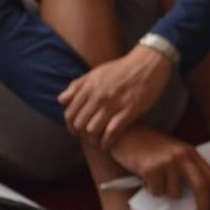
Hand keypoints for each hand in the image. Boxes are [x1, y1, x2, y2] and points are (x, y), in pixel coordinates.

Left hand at [59, 45, 173, 149]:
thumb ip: (78, 86)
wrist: (148, 63)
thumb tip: (61, 100)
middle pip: (80, 123)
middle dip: (81, 136)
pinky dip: (107, 142)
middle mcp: (98, 96)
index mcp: (89, 87)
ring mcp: (113, 104)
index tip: (76, 132)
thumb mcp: (96, 73)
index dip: (71, 126)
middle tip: (87, 140)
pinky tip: (108, 146)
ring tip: (98, 144)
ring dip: (93, 141)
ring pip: (93, 130)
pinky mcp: (129, 110)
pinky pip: (112, 132)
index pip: (71, 112)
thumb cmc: (123, 68)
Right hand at [110, 125, 209, 209]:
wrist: (126, 135)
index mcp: (190, 152)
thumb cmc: (150, 148)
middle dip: (203, 206)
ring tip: (156, 179)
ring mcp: (167, 162)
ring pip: (174, 194)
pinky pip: (157, 192)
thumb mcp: (174, 153)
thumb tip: (194, 200)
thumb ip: (185, 170)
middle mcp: (182, 156)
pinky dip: (151, 189)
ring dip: (165, 193)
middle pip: (200, 186)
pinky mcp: (151, 169)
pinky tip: (145, 176)